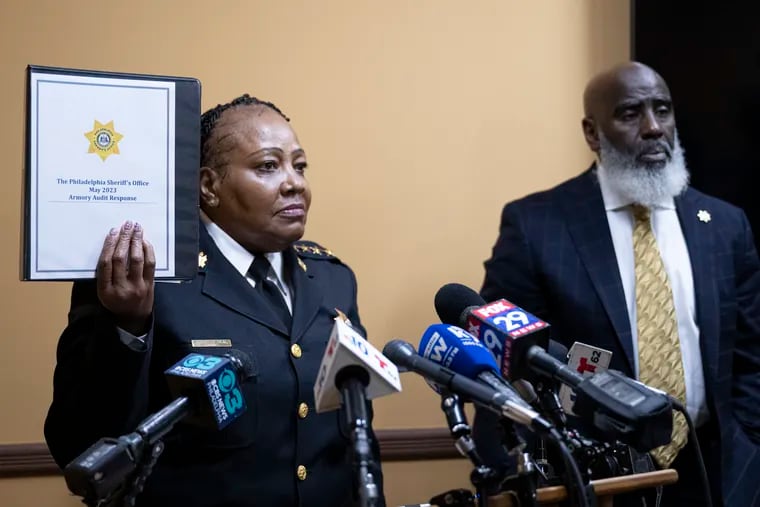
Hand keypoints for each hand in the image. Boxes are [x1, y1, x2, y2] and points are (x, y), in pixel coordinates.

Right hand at [96, 220, 155, 334]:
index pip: (105, 264)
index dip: (109, 245)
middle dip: (123, 239)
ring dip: (136, 241)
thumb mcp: (102, 292)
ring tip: (137, 228)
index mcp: (105, 290)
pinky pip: (150, 265)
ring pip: (137, 260)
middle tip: (126, 225)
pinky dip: (148, 251)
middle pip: (121, 259)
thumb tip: (107, 244)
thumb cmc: (115, 301)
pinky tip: (144, 241)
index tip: (113, 232)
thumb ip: (103, 273)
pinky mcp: (150, 285)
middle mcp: (121, 288)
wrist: (132, 319)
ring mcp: (137, 287)